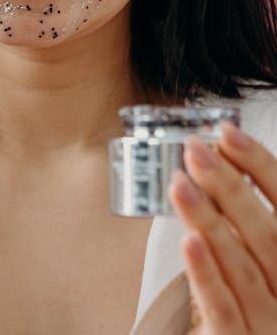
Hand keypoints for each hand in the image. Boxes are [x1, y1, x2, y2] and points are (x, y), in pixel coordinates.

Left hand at [168, 122, 276, 333]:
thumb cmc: (255, 302)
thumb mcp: (260, 256)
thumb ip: (247, 217)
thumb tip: (218, 161)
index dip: (260, 165)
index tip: (228, 132)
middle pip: (265, 233)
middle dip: (229, 186)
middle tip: (195, 149)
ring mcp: (268, 321)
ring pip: (240, 266)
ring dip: (209, 219)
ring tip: (180, 182)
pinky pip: (222, 309)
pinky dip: (206, 273)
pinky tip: (188, 240)